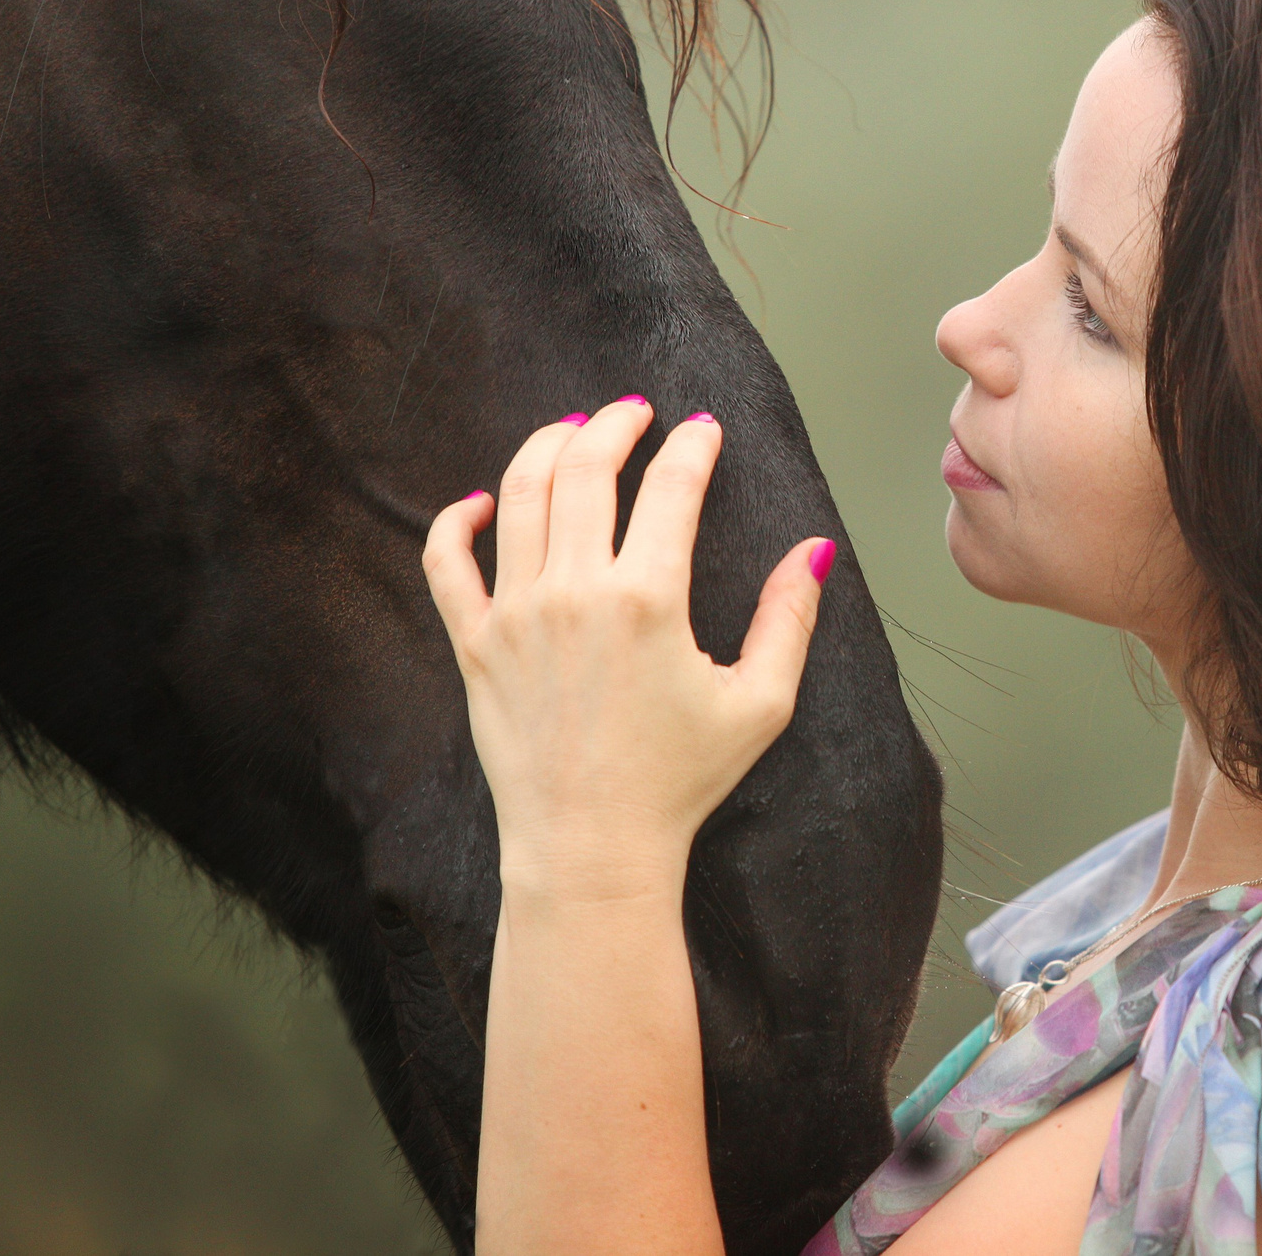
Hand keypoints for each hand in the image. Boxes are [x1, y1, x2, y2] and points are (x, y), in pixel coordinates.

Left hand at [422, 397, 832, 898]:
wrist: (591, 848)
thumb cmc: (680, 781)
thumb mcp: (759, 703)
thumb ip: (789, 619)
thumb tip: (814, 551)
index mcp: (649, 600)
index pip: (671, 486)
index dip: (691, 446)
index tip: (702, 430)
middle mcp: (575, 593)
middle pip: (585, 468)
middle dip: (616, 425)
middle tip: (635, 413)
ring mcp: (516, 615)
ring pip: (519, 494)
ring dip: (547, 447)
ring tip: (572, 432)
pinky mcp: (474, 644)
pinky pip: (448, 561)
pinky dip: (459, 519)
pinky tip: (485, 502)